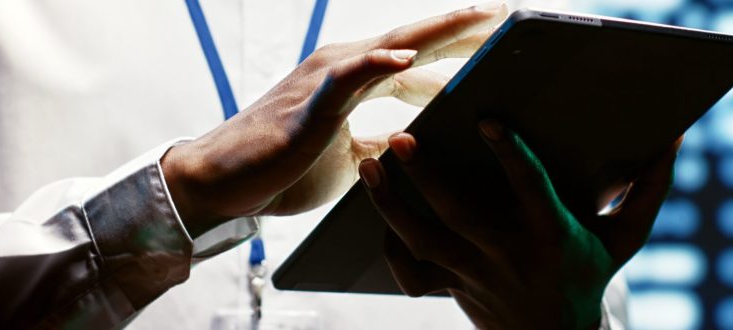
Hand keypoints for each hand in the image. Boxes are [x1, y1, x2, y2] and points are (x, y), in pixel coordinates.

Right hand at [162, 2, 509, 236]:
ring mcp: (327, 79)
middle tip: (508, 14)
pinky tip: (408, 57)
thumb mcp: (352, 160)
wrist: (224, 182)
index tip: (500, 45)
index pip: (415, 58)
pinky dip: (379, 62)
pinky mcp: (312, 101)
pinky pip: (350, 75)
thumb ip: (383, 143)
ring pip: (392, 45)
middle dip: (463, 28)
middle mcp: (343, 68)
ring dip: (439, 30)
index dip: (457, 49)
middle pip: (414, 40)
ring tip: (482, 17)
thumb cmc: (282, 169)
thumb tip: (417, 142)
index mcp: (353, 80)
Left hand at [359, 122, 680, 328]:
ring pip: (422, 240)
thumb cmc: (589, 278)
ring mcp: (474, 275)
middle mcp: (508, 255)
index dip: (510, 153)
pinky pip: (410, 271)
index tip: (486, 119)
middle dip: (426, 175)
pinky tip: (379, 211)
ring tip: (372, 165)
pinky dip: (389, 244)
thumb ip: (648, 190)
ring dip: (390, 204)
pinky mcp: (451, 288)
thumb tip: (674, 139)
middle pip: (458, 214)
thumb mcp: (624, 238)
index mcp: (552, 236)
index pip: (530, 189)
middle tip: (402, 136)